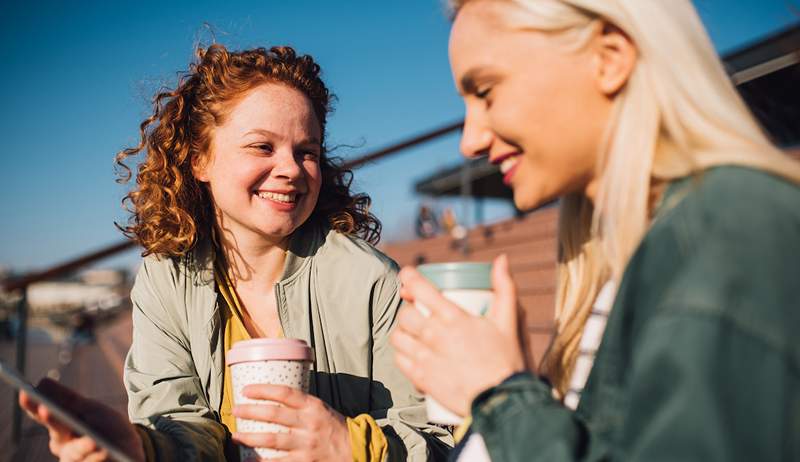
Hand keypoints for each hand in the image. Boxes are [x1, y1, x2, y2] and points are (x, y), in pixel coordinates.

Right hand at [19, 378, 144, 461]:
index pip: (42, 416)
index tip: (25, 393)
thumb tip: (40, 383)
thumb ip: (67, 400)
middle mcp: (63, 447)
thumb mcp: (90, 409)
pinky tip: (104, 453)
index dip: (33, 406)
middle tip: (46, 409)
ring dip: (82, 447)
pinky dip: (98, 459)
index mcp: (60, 429)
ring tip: (91, 441)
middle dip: (53, 422)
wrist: (129, 448)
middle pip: (57, 435)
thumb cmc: (106, 426)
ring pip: (74, 455)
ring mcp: (75, 461)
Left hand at [232, 384, 350, 461]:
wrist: (355, 451)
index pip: (285, 393)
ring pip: (271, 440)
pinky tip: (250, 460)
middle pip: (273, 415)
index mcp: (313, 407)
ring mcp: (306, 444)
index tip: (246, 390)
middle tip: (236, 410)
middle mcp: (309, 424)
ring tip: (236, 436)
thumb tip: (273, 398)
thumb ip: (301, 406)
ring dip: (250, 438)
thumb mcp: (322, 410)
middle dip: (250, 412)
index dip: (263, 390)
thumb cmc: (335, 428)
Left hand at [390, 254, 525, 416]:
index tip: (406, 275)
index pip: (421, 290)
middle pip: (406, 314)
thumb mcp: (508, 321)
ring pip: (398, 336)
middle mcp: (435, 335)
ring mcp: (426, 358)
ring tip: (413, 333)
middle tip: (417, 312)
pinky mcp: (421, 378)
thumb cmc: (506, 361)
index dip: (409, 278)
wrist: (502, 401)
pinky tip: (413, 354)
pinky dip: (402, 355)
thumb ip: (505, 287)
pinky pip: (399, 360)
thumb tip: (501, 258)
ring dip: (403, 332)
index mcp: (454, 318)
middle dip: (408, 309)